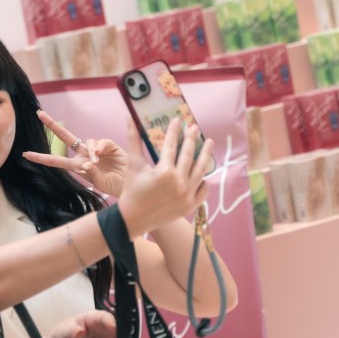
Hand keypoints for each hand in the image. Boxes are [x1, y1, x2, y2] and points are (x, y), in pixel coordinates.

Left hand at [23, 110, 127, 197]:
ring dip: (90, 151)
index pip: (56, 161)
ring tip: (96, 162)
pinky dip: (99, 147)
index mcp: (77, 167)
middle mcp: (84, 156)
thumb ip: (92, 174)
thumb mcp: (100, 183)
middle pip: (65, 138)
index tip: (26, 154)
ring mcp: (95, 150)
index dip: (41, 157)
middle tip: (39, 113)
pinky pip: (100, 142)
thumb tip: (87, 163)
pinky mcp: (108, 146)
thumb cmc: (114, 186)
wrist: (131, 184)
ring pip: (87, 141)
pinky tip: (101, 155)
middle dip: (52, 126)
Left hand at [44, 310, 116, 337]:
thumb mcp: (66, 331)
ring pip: (122, 337)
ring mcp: (110, 336)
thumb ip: (73, 331)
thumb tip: (80, 332)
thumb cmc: (66, 334)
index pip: (105, 317)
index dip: (110, 321)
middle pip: (118, 325)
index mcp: (94, 317)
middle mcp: (106, 324)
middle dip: (124, 331)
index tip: (114, 328)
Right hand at [117, 118, 211, 234]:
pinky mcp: (190, 206)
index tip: (178, 120)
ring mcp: (187, 195)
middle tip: (195, 127)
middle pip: (189, 155)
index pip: (171, 145)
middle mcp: (178, 183)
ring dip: (206, 155)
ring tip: (209, 142)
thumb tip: (130, 119)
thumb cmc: (131, 190)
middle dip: (192, 139)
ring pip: (200, 171)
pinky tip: (203, 171)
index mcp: (164, 172)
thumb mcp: (133, 165)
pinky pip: (203, 190)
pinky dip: (203, 180)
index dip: (174, 131)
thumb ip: (133, 141)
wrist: (134, 218)